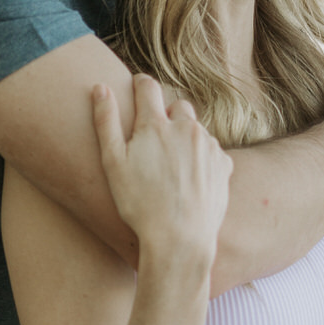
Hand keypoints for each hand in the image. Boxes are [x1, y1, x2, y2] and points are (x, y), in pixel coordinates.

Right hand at [93, 75, 232, 264]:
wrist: (180, 239)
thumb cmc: (139, 204)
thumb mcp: (113, 164)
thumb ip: (106, 122)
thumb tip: (100, 87)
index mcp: (155, 125)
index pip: (148, 86)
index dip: (140, 84)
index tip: (137, 88)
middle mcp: (186, 128)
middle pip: (177, 106)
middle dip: (166, 116)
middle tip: (154, 142)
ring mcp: (208, 145)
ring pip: (195, 129)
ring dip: (185, 138)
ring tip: (171, 168)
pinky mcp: (223, 163)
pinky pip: (211, 150)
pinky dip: (201, 157)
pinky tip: (189, 180)